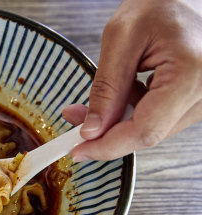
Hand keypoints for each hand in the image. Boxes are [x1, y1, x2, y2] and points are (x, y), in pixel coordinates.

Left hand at [63, 0, 201, 160]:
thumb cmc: (161, 3)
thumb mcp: (121, 38)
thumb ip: (106, 87)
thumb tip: (92, 129)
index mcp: (191, 73)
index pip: (145, 130)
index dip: (107, 146)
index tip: (78, 150)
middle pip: (148, 133)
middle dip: (106, 132)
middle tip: (75, 118)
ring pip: (152, 128)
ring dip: (118, 121)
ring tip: (96, 99)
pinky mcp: (196, 99)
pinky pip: (160, 117)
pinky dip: (133, 112)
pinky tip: (121, 93)